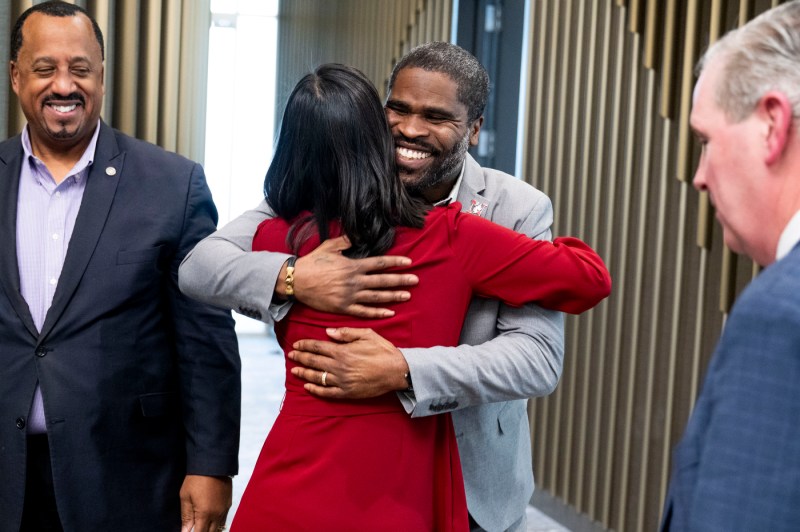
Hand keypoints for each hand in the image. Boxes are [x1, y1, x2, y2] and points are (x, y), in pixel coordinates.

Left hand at [179, 475, 231, 531]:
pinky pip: (224, 518)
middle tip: (196, 527)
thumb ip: (186, 517)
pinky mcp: (229, 502)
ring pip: (219, 527)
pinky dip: (217, 522)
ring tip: (203, 525)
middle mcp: (217, 514)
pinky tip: (210, 519)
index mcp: (204, 514)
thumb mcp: (185, 497)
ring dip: (211, 529)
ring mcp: (224, 508)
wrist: (213, 463)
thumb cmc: (195, 479)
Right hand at [289, 236, 418, 317]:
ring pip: (377, 296)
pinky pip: (364, 311)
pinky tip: (390, 312)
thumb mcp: (329, 247)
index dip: (395, 262)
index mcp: (352, 265)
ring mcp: (349, 296)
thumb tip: (357, 235)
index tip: (408, 262)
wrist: (295, 281)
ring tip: (407, 295)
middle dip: (401, 280)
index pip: (380, 263)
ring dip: (393, 296)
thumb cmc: (312, 263)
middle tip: (415, 280)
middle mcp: (354, 281)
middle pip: (383, 280)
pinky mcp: (343, 307)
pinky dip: (378, 312)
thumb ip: (345, 241)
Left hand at [289, 327, 408, 398]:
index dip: (305, 345)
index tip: (296, 344)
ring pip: (317, 377)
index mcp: (343, 351)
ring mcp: (342, 381)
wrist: (397, 371)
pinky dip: (316, 390)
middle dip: (300, 357)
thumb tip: (328, 332)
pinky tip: (308, 387)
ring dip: (304, 373)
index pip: (318, 347)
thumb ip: (346, 333)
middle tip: (291, 355)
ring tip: (295, 370)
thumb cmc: (383, 351)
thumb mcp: (367, 334)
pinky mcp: (347, 392)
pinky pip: (327, 392)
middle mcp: (339, 366)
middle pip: (314, 361)